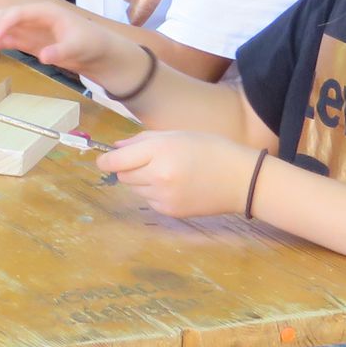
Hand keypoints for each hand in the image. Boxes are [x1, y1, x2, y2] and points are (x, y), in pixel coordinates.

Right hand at [0, 3, 125, 79]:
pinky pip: (6, 39)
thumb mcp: (79, 47)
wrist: (98, 53)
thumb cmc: (92, 43)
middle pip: (3, 17)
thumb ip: (61, 50)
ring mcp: (29, 28)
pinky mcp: (27, 41)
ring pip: (1, 28)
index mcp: (44, 11)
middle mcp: (32, 17)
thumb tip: (43, 57)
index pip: (17, 12)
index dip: (2, 24)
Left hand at [99, 131, 258, 219]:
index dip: (105, 161)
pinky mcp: (171, 212)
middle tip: (145, 161)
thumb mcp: (176, 135)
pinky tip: (175, 185)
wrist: (241, 179)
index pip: (116, 162)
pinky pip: (149, 201)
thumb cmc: (210, 149)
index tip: (104, 159)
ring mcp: (164, 197)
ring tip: (166, 172)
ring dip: (141, 181)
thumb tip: (115, 148)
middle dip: (126, 169)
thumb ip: (142, 140)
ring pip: (135, 190)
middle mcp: (158, 176)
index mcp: (159, 152)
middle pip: (123, 176)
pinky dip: (154, 194)